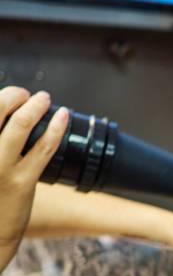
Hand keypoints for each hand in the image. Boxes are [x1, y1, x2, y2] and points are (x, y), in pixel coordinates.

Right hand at [0, 87, 68, 271]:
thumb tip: (9, 117)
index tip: (9, 96)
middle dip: (13, 94)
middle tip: (25, 94)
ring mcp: (0, 167)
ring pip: (21, 124)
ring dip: (35, 106)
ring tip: (43, 99)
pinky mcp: (23, 181)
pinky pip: (44, 148)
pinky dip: (56, 128)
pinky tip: (63, 116)